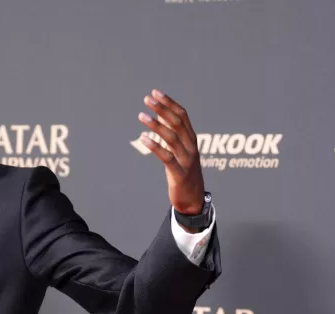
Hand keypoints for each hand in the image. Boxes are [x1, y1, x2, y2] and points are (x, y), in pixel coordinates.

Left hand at [136, 89, 205, 216]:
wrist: (193, 200)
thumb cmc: (184, 173)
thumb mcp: (180, 152)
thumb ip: (174, 135)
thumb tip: (161, 116)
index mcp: (192, 140)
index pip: (182, 116)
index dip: (169, 103)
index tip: (155, 93)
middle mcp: (191, 147)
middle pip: (177, 123)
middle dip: (162, 109)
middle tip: (147, 99)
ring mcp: (186, 160)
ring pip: (172, 138)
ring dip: (156, 125)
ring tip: (141, 115)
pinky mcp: (179, 173)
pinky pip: (167, 157)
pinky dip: (155, 146)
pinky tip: (143, 138)